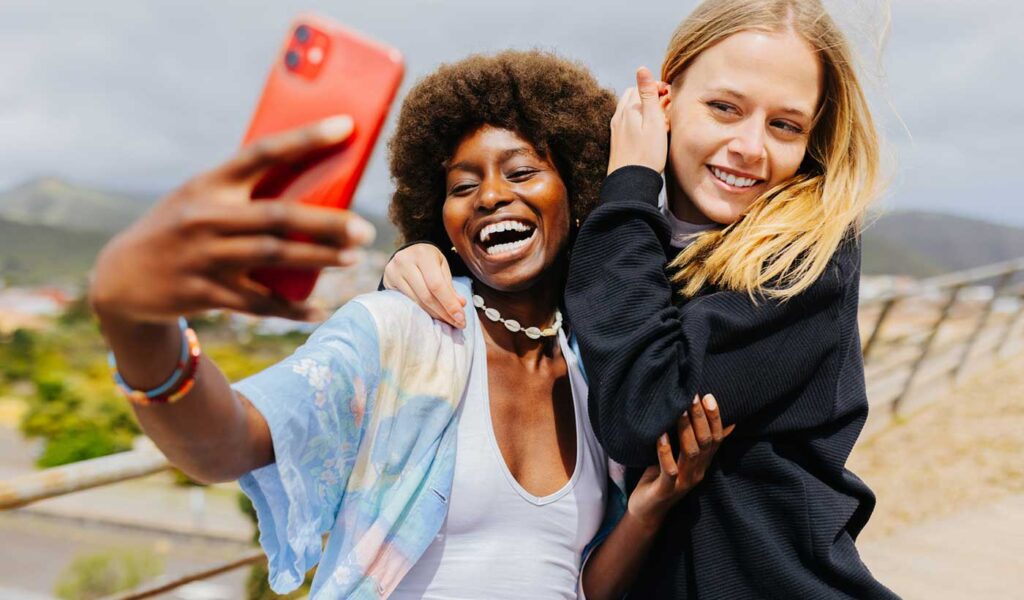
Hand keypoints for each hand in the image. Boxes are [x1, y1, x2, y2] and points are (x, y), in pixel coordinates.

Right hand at [89, 115, 374, 323]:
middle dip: (327, 222)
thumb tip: (315, 182)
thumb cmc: (180, 228)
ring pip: (274, 257)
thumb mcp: (200, 199)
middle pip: (279, 215)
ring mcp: (205, 256)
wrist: (122, 278)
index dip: (306, 138)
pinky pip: (259, 303)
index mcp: (210, 183)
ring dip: (318, 259)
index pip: (263, 152)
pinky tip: (320, 309)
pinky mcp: (205, 293)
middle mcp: (207, 217)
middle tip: (365, 228)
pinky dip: (291, 308)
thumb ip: (243, 191)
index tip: (346, 127)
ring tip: (354, 259)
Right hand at [382, 243, 465, 327]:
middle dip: (443, 312)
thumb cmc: (428, 260)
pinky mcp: (387, 282)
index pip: (437, 284)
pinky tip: (432, 316)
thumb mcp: (442, 267)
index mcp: (423, 254)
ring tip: (447, 321)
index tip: (461, 318)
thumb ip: (450, 286)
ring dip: (434, 315)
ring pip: (416, 302)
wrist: (407, 254)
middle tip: (457, 324)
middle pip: (426, 295)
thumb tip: (460, 305)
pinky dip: (422, 312)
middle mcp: (404, 261)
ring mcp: (393, 272)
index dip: (449, 304)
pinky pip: (407, 303)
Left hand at [607, 66, 669, 174]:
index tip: (670, 96)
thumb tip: (641, 69)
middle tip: (666, 107)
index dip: (657, 88)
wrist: (631, 182)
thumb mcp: (653, 120)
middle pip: (633, 97)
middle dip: (649, 97)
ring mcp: (616, 130)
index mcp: (628, 109)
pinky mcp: (618, 142)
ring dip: (645, 110)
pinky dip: (639, 122)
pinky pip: (628, 124)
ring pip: (631, 111)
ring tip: (660, 121)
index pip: (641, 87)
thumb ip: (648, 94)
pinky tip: (649, 133)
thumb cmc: (646, 154)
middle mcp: (619, 117)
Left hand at [627, 394, 734, 529]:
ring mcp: (682, 481)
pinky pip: (669, 470)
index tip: (709, 396)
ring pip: (690, 453)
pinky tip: (661, 435)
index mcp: (702, 463)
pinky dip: (665, 451)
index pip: (716, 438)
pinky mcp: (666, 490)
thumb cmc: (661, 477)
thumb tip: (715, 422)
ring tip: (679, 409)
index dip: (715, 418)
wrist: (646, 511)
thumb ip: (694, 441)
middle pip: (705, 442)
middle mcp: (697, 472)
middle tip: (693, 395)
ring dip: (686, 429)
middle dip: (701, 417)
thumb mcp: (680, 457)